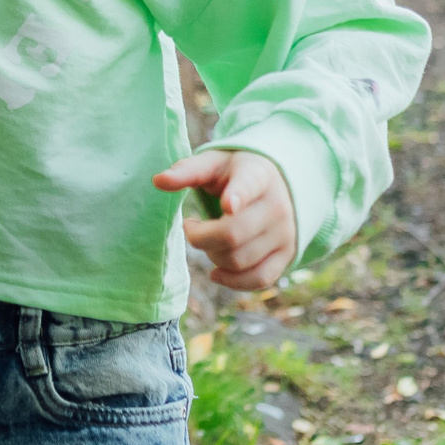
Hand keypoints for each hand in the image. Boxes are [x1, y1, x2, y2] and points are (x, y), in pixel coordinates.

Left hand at [153, 150, 295, 290]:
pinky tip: (216, 272)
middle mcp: (277, 205)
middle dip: (200, 237)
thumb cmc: (234, 173)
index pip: (249, 185)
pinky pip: (260, 278)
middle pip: (233, 234)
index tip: (228, 206)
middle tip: (191, 226)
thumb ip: (187, 171)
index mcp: (258, 175)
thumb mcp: (213, 163)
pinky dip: (233, 281)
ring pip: (241, 259)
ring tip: (208, 239)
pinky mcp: (287, 255)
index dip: (238, 196)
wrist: (277, 185)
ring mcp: (285, 233)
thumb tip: (157, 181)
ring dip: (212, 256)